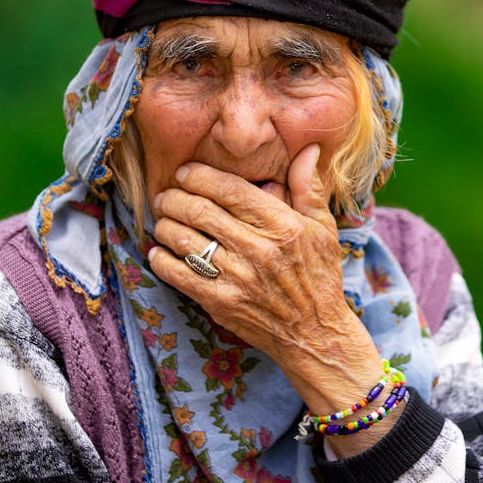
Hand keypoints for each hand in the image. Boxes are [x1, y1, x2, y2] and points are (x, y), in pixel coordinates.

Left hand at [147, 144, 387, 440]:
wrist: (316, 334)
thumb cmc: (319, 276)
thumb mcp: (323, 227)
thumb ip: (308, 186)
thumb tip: (308, 147)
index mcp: (281, 224)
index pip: (229, 189)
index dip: (198, 176)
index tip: (184, 173)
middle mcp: (258, 249)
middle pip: (199, 210)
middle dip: (173, 197)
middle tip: (165, 195)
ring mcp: (237, 277)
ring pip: (184, 239)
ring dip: (164, 225)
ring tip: (162, 220)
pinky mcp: (220, 302)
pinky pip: (178, 274)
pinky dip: (161, 259)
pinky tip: (158, 251)